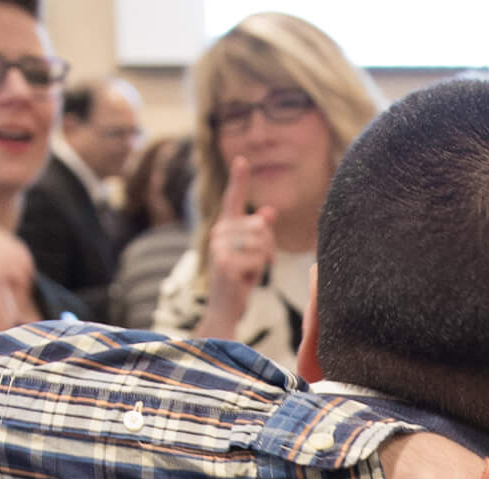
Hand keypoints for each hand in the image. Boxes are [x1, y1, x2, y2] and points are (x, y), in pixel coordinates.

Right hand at [0, 227, 37, 338]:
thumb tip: (13, 242)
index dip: (12, 245)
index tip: (20, 265)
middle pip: (1, 238)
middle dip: (18, 255)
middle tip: (24, 275)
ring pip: (7, 250)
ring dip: (21, 266)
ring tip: (22, 284)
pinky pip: (9, 265)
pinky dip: (21, 276)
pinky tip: (20, 290)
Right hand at [200, 156, 277, 340]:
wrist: (225, 308)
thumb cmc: (239, 279)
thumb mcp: (252, 253)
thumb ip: (259, 232)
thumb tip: (270, 211)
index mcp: (225, 227)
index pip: (232, 199)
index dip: (238, 179)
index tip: (242, 160)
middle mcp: (218, 232)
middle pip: (261, 225)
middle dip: (268, 246)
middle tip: (257, 263)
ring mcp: (220, 247)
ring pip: (262, 241)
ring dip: (265, 259)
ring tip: (250, 271)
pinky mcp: (225, 263)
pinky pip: (259, 258)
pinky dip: (260, 271)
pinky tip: (247, 279)